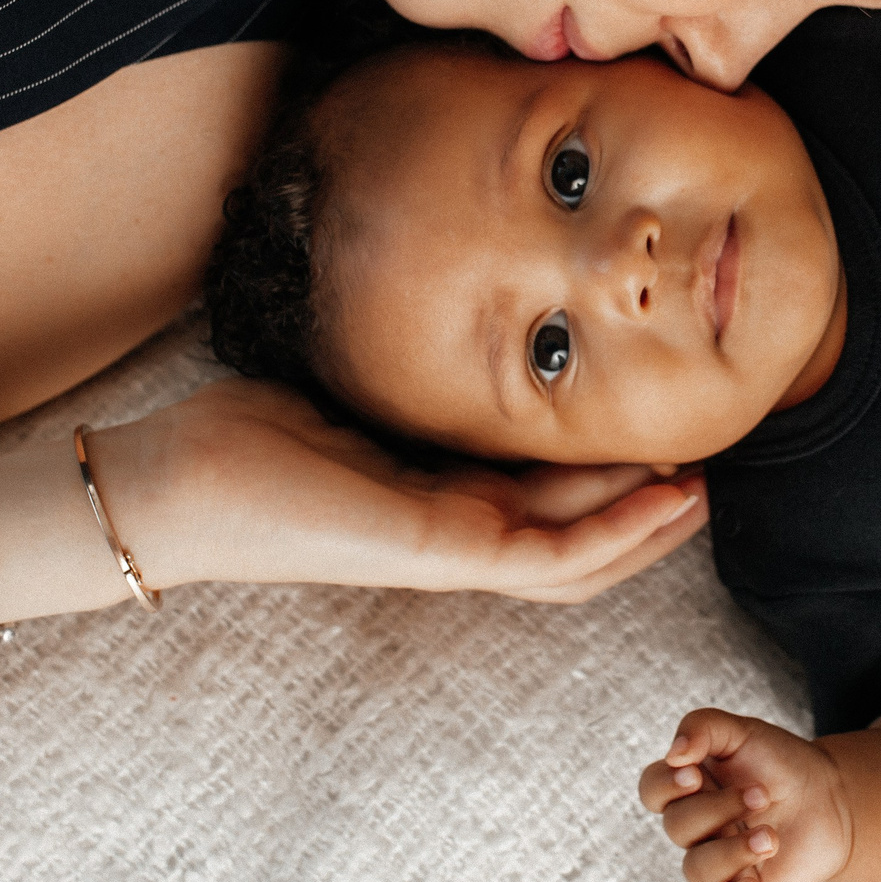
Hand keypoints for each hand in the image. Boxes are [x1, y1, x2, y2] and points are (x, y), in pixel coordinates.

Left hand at [92, 378, 704, 599]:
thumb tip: (450, 322)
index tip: (659, 432)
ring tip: (704, 489)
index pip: (542, 501)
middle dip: (646, 512)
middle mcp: (447, 535)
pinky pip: (546, 553)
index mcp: (432, 500)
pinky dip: (612, 532)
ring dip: (646, 529)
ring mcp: (444, 550)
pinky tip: (663, 500)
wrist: (172, 484)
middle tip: (708, 468)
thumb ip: (407, 384)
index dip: (608, 478)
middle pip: (574, 542)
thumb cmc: (241, 440)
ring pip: (575, 559)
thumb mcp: (348, 395)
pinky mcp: (433, 549)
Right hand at [639, 707, 851, 881]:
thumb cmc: (779, 762)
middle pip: (677, 828)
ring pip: (697, 871)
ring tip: (771, 836)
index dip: (665, 786)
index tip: (695, 774)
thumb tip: (675, 753)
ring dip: (731, 853)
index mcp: (689, 788)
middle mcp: (698, 829)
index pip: (652, 791)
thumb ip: (703, 727)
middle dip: (717, 809)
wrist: (830, 796)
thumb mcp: (744, 731)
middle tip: (761, 794)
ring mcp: (721, 863)